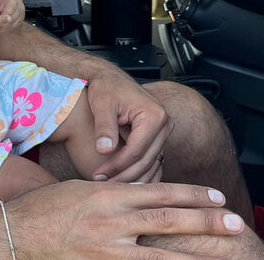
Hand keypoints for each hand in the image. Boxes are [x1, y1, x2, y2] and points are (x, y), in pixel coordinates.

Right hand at [5, 180, 254, 259]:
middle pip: (168, 219)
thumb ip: (113, 194)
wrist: (15, 233)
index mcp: (107, 194)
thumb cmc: (45, 207)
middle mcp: (111, 220)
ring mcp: (107, 249)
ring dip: (195, 257)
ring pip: (161, 256)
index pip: (159, 191)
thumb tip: (144, 198)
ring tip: (222, 257)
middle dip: (206, 221)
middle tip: (236, 221)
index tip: (216, 196)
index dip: (191, 194)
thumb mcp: (80, 189)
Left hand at [86, 68, 173, 182]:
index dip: (117, 165)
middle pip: (146, 160)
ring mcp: (163, 132)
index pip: (136, 150)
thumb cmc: (106, 87)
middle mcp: (165, 125)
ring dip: (130, 177)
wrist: (109, 78)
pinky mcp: (157, 138)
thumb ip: (104, 128)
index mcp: (155, 115)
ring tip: (108, 184)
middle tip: (102, 184)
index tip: (98, 174)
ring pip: (149, 164)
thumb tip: (104, 150)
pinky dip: (136, 172)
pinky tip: (119, 180)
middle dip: (123, 175)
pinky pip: (150, 161)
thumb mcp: (102, 104)